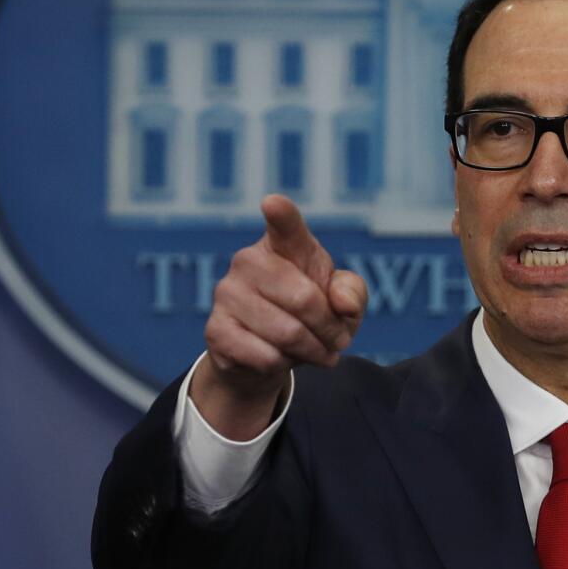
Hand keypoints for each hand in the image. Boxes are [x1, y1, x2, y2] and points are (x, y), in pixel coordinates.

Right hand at [190, 194, 367, 439]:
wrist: (269, 356)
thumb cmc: (311, 317)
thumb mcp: (344, 303)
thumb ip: (352, 293)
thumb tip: (341, 302)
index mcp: (285, 245)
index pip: (285, 226)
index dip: (281, 214)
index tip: (273, 203)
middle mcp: (249, 260)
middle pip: (304, 300)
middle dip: (331, 329)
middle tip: (338, 341)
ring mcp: (227, 294)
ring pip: (287, 333)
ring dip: (313, 351)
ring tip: (316, 352)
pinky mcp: (215, 330)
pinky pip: (265, 357)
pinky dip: (285, 366)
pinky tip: (282, 359)